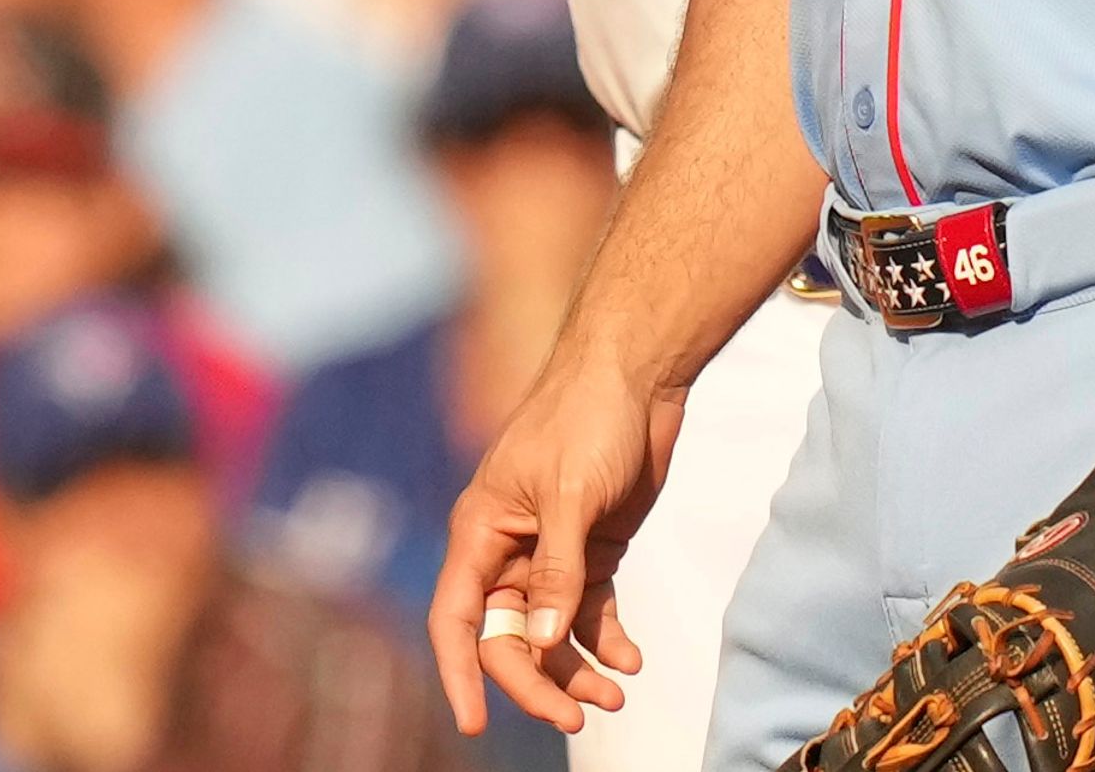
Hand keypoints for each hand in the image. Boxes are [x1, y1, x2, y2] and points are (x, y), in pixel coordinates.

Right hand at [428, 344, 682, 735]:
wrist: (637, 371)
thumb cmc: (587, 416)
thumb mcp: (571, 495)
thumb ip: (557, 571)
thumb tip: (542, 642)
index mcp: (480, 532)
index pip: (456, 618)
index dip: (460, 673)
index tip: (474, 723)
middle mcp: (506, 549)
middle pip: (507, 637)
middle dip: (538, 681)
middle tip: (579, 718)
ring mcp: (549, 552)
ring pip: (549, 632)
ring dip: (577, 668)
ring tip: (616, 694)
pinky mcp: (590, 549)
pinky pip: (587, 610)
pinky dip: (605, 639)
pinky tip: (631, 659)